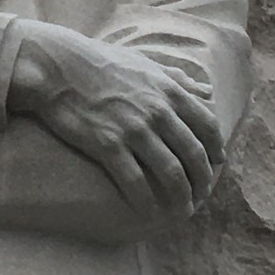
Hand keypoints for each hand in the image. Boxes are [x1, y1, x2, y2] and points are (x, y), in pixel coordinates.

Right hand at [9, 20, 224, 217]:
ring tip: (182, 211)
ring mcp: (134, 130)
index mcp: (168, 91)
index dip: (215, 150)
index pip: (207, 126)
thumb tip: (207, 90)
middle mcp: (157, 112)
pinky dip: (147, 202)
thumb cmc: (100, 62)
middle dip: (202, 181)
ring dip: (181, 198)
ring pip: (171, 174)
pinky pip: (136, 182)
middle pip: (193, 155)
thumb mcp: (144, 62)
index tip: (216, 165)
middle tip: (200, 196)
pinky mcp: (108, 145)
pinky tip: (149, 213)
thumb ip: (177, 78)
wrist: (58, 66)